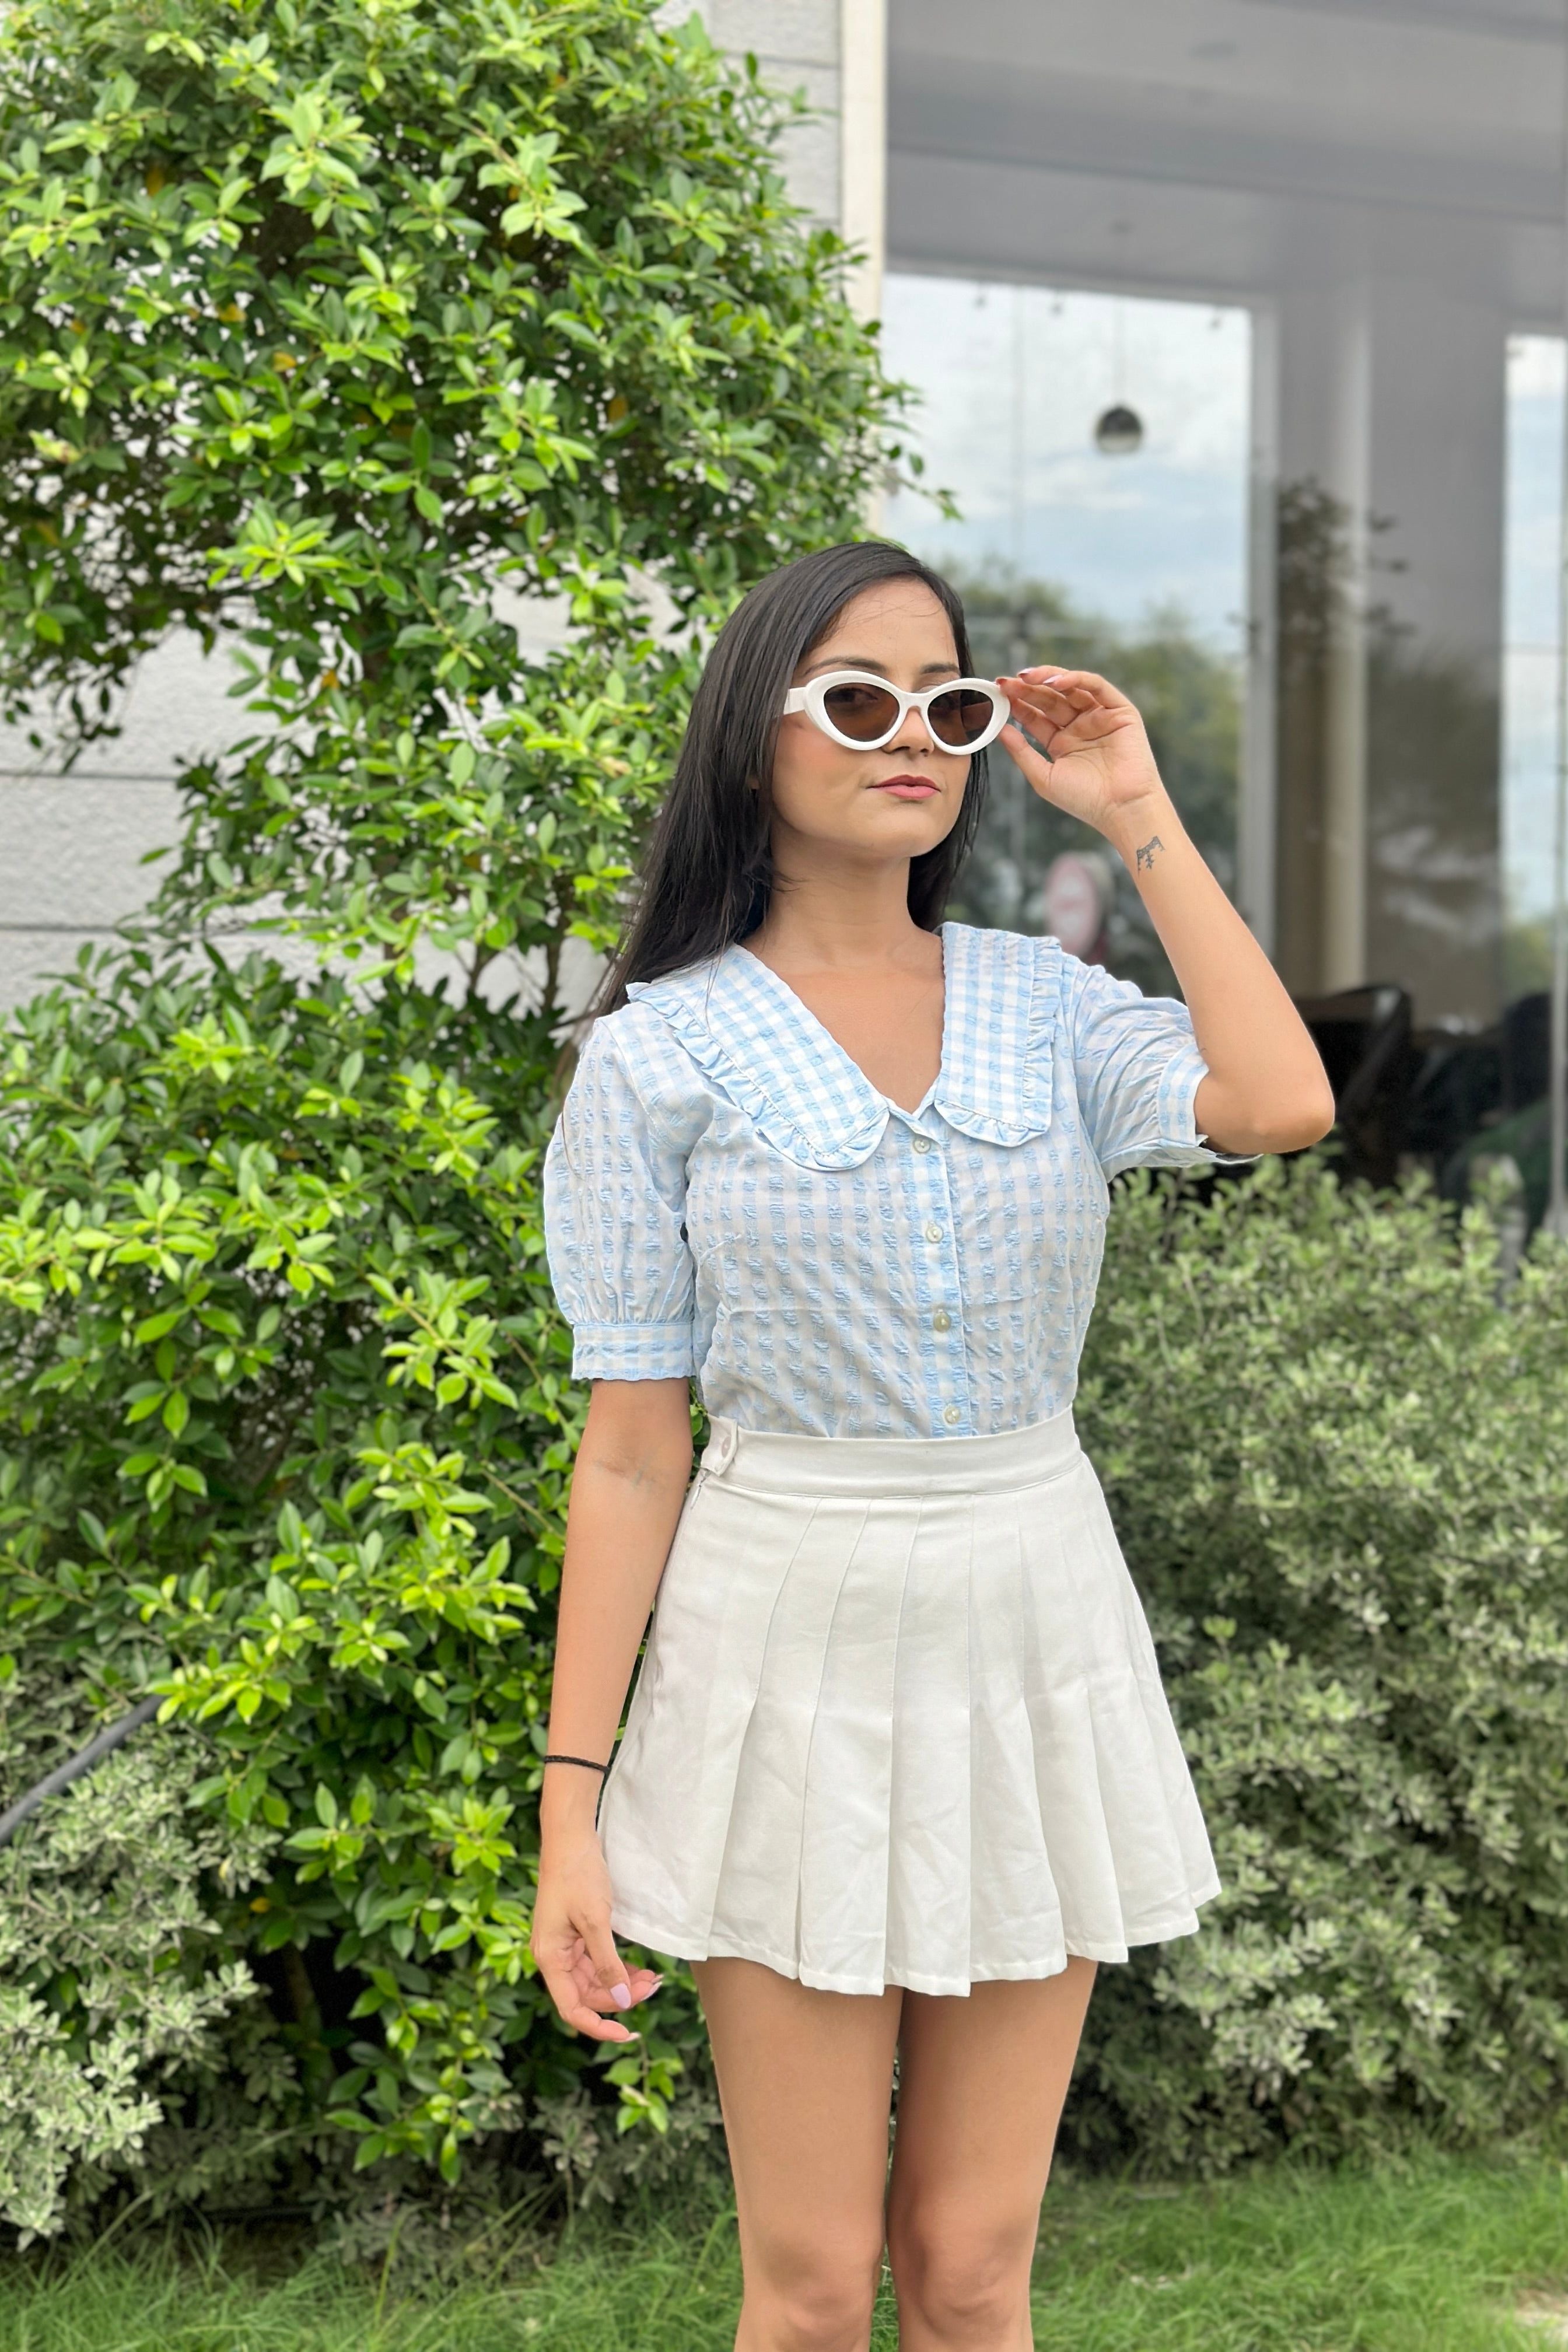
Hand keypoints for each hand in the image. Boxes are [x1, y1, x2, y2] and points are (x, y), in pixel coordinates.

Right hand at [530, 1829, 661, 2041]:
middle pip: (586, 1995)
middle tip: (653, 1987)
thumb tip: (622, 1999)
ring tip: (653, 1978)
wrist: (570, 1840)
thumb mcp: (596, 1920)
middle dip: (620, 1998)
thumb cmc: (577, 1876)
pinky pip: (597, 1963)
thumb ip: (608, 1963)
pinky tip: (639, 1969)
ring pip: (595, 1980)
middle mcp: (554, 1958)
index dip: (599, 2026)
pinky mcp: (576, 1935)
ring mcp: (565, 1947)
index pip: (572, 2009)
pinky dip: (618, 1968)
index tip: (628, 2033)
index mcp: (549, 1959)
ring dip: (622, 1983)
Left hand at [995, 666, 1168, 844]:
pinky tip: (1055, 682)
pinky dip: (1076, 679)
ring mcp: (1099, 717)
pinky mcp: (1120, 711)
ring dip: (1047, 678)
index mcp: (1061, 742)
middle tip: (1005, 682)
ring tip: (1025, 677)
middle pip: (1049, 699)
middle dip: (1027, 688)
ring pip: (1071, 687)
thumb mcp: (1043, 776)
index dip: (1016, 703)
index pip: (1035, 715)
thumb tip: (999, 729)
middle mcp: (1079, 726)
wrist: (1120, 809)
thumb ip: (1021, 752)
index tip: (996, 695)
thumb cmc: (1084, 800)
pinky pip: (1096, 686)